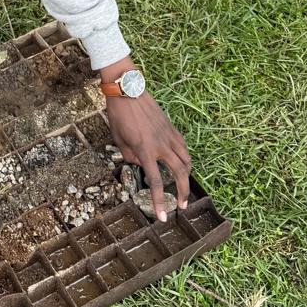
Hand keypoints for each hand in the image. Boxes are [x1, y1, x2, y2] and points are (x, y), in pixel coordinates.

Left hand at [101, 57, 190, 221]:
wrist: (127, 89)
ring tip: (184, 186)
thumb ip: (130, 156)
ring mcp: (168, 135)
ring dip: (187, 176)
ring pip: (186, 160)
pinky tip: (182, 163)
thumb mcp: (118, 139)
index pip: (157, 183)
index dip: (160, 202)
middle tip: (183, 206)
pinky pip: (183, 146)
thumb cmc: (118, 114)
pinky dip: (186, 157)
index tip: (163, 217)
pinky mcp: (171, 127)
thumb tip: (140, 164)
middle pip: (180, 174)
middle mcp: (160, 145)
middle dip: (183, 192)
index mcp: (145, 150)